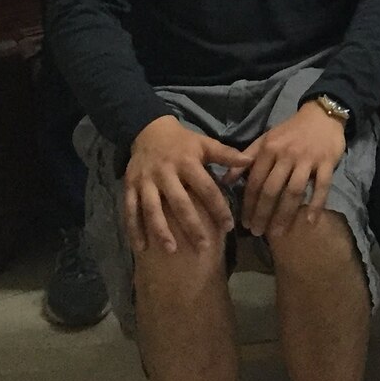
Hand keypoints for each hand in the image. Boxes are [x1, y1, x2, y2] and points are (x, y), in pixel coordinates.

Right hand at [123, 115, 248, 254]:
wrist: (148, 130)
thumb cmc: (183, 142)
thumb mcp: (205, 143)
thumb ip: (226, 155)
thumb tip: (249, 161)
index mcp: (187, 162)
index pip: (207, 188)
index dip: (219, 208)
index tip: (229, 227)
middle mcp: (166, 173)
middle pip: (180, 203)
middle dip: (191, 226)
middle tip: (203, 248)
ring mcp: (146, 181)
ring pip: (152, 209)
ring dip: (161, 231)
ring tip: (171, 250)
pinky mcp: (130, 186)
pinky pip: (130, 210)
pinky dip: (134, 229)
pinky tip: (141, 248)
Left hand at [240, 103, 346, 237]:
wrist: (322, 114)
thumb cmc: (291, 131)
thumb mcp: (266, 140)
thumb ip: (246, 158)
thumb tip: (225, 180)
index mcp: (269, 149)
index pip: (255, 181)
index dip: (248, 203)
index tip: (244, 222)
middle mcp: (287, 155)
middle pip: (272, 189)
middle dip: (263, 213)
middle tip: (257, 232)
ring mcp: (308, 159)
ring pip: (294, 191)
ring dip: (285, 214)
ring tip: (277, 233)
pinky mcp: (327, 162)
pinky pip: (322, 186)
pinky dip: (316, 204)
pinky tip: (310, 221)